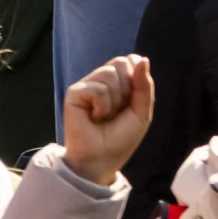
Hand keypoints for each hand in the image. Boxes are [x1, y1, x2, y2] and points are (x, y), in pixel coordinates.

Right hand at [59, 55, 154, 186]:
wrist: (102, 159)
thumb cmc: (120, 138)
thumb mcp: (142, 112)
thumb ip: (144, 85)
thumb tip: (141, 58)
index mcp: (116, 82)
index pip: (130, 61)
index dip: (137, 79)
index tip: (131, 102)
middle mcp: (99, 80)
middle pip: (120, 63)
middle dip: (126, 90)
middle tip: (117, 111)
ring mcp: (86, 85)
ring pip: (109, 74)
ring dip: (114, 101)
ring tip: (104, 117)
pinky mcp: (74, 93)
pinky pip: (98, 89)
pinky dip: (102, 107)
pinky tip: (94, 118)